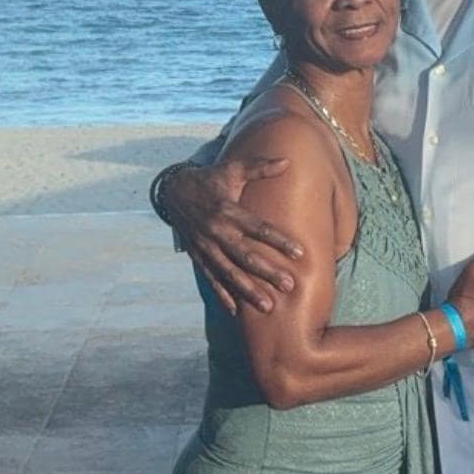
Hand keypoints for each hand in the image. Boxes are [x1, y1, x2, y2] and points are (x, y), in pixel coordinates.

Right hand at [166, 157, 301, 315]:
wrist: (173, 191)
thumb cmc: (210, 179)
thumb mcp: (232, 169)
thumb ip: (260, 167)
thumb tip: (287, 161)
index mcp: (227, 211)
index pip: (258, 229)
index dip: (279, 241)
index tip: (300, 253)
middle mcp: (216, 232)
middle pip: (246, 256)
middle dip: (268, 272)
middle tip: (289, 286)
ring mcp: (205, 247)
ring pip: (229, 273)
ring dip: (248, 291)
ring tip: (268, 306)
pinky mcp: (197, 257)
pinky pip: (211, 279)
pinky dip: (223, 295)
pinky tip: (236, 312)